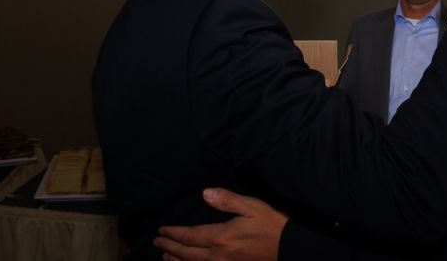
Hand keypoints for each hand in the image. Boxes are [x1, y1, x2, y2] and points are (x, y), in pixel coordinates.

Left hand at [154, 188, 287, 260]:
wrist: (288, 248)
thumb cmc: (271, 225)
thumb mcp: (252, 206)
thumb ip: (227, 200)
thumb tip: (205, 193)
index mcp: (221, 237)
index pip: (190, 236)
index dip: (174, 234)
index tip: (162, 230)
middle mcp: (218, 255)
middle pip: (187, 253)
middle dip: (170, 247)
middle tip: (157, 242)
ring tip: (165, 256)